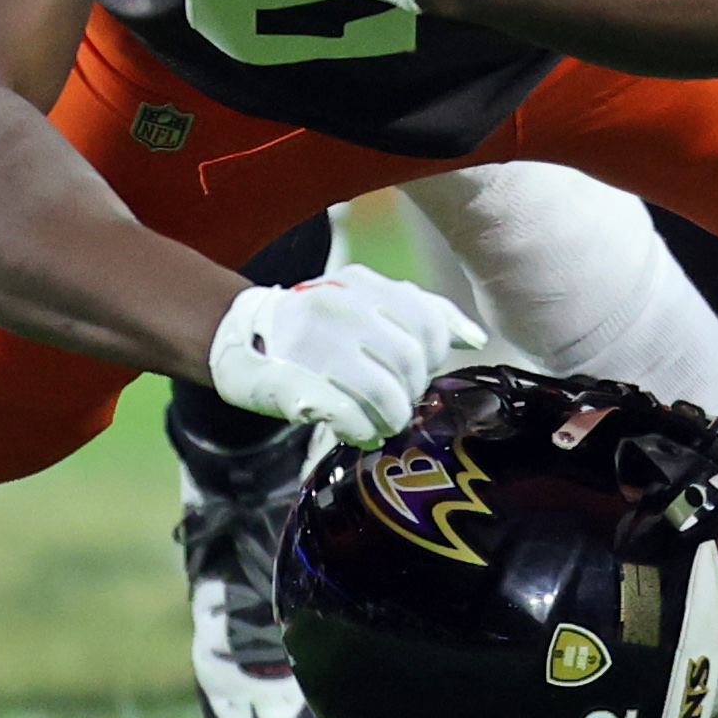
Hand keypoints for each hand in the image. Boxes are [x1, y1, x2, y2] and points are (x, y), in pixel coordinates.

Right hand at [209, 265, 488, 444]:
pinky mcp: (291, 383)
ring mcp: (314, 344)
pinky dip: (362, 430)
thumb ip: (423, 315)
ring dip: (389, 418)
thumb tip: (476, 339)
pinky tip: (359, 432)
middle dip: (411, 392)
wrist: (240, 338)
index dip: (432, 359)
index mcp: (364, 284)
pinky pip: (348, 415)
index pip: (430, 326)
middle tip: (396, 404)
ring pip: (384, 392)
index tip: (416, 371)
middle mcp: (341, 307)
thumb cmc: (319, 327)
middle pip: (411, 363)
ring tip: (379, 422)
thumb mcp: (369, 306)